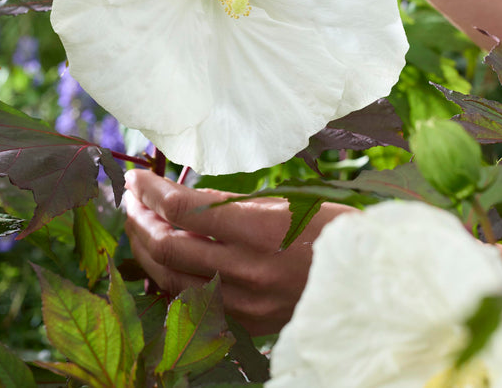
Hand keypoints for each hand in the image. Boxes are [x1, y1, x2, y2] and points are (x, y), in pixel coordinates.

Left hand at [124, 169, 351, 335]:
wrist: (370, 279)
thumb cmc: (329, 226)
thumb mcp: (280, 201)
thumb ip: (226, 205)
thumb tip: (177, 199)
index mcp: (258, 229)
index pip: (181, 209)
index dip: (150, 191)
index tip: (137, 177)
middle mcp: (246, 270)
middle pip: (166, 246)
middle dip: (138, 219)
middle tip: (130, 199)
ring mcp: (245, 303)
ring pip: (171, 279)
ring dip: (146, 249)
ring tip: (138, 224)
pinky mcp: (247, 323)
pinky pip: (192, 301)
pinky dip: (169, 277)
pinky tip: (163, 258)